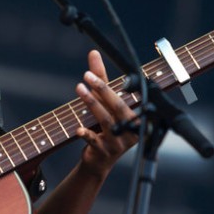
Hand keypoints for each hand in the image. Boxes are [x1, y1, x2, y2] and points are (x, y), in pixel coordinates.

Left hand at [75, 50, 138, 179]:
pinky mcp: (106, 152)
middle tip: (86, 75)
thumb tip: (94, 52)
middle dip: (102, 90)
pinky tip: (78, 129)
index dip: (107, 85)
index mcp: (136, 116)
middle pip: (117, 106)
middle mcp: (131, 129)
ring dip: (91, 104)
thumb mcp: (103, 102)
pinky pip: (96, 141)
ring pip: (106, 120)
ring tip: (79, 89)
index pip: (122, 97)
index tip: (92, 73)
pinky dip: (87, 134)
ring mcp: (119, 142)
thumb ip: (100, 77)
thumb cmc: (104, 127)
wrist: (99, 161)